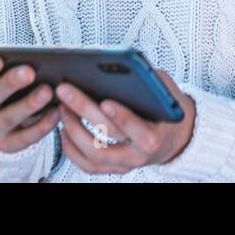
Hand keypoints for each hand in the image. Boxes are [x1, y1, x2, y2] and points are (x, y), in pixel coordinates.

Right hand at [0, 56, 61, 153]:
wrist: (10, 112)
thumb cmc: (8, 77)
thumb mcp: (4, 66)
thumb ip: (7, 56)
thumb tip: (21, 51)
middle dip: (9, 84)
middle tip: (29, 72)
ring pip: (7, 118)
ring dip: (28, 105)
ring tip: (47, 91)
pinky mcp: (7, 144)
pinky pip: (24, 138)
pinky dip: (41, 126)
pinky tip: (56, 111)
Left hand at [54, 68, 195, 174]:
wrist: (173, 138)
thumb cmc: (165, 109)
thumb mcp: (165, 91)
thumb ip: (149, 82)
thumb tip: (125, 67)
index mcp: (155, 136)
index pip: (139, 130)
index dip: (123, 117)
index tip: (106, 101)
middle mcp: (138, 155)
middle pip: (107, 137)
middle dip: (84, 111)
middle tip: (66, 91)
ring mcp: (124, 164)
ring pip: (93, 155)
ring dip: (72, 130)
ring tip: (62, 107)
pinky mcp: (111, 168)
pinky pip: (87, 165)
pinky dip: (71, 148)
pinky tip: (63, 128)